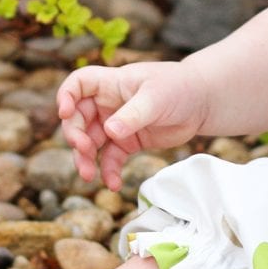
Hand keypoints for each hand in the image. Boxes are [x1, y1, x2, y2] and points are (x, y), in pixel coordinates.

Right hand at [55, 62, 209, 190]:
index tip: (65, 113)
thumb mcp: (156, 98)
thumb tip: (110, 132)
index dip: (66, 96)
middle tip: (83, 151)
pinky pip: (110, 159)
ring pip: (90, 143)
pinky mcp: (128, 143)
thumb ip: (133, 115)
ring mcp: (116, 124)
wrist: (202, 102)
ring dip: (85, 160)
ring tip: (88, 176)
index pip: (78, 84)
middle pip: (77, 118)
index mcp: (111, 83)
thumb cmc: (179, 88)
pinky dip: (109, 172)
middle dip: (75, 136)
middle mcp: (108, 104)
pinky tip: (113, 185)